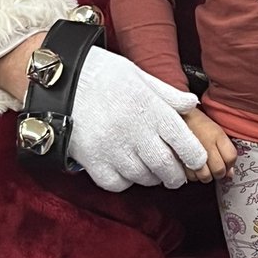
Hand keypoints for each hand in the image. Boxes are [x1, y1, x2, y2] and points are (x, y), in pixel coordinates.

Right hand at [67, 47, 207, 192]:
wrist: (61, 80)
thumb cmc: (102, 73)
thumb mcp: (138, 75)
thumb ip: (167, 93)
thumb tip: (191, 103)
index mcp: (150, 108)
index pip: (185, 143)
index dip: (195, 157)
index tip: (196, 160)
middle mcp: (135, 131)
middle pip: (166, 167)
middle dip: (175, 174)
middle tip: (174, 173)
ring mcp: (113, 148)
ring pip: (144, 178)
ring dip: (152, 177)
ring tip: (149, 168)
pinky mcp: (93, 161)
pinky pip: (117, 184)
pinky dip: (125, 181)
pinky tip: (125, 169)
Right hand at [182, 107, 236, 182]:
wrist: (176, 117)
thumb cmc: (197, 123)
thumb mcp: (216, 130)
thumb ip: (227, 151)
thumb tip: (231, 173)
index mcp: (217, 134)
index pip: (231, 158)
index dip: (230, 164)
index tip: (226, 163)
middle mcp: (206, 144)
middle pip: (219, 170)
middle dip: (219, 172)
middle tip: (214, 167)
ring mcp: (191, 152)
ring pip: (205, 177)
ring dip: (206, 176)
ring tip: (204, 168)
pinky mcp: (179, 158)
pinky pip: (191, 177)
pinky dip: (193, 175)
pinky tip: (193, 167)